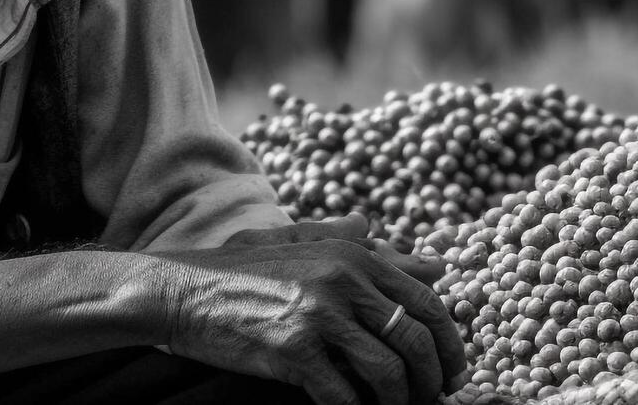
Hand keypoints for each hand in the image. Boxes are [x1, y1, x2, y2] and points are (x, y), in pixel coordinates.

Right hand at [160, 215, 467, 404]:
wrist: (183, 289)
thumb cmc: (246, 271)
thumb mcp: (307, 248)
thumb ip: (369, 254)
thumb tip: (432, 265)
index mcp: (353, 255)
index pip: (425, 302)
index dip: (450, 344)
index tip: (453, 373)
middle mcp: (342, 279)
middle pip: (415, 340)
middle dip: (433, 379)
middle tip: (431, 400)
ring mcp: (318, 315)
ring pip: (388, 372)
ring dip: (398, 402)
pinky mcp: (293, 349)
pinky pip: (344, 396)